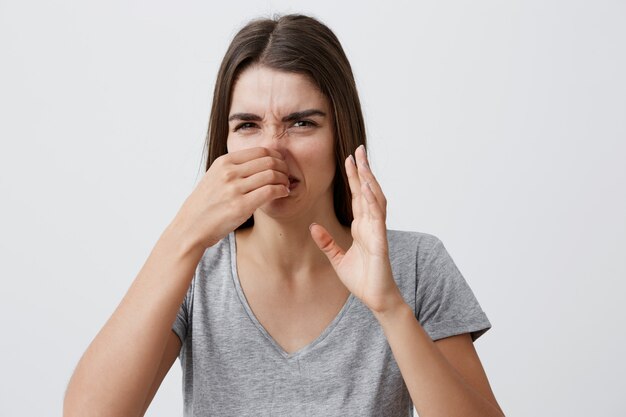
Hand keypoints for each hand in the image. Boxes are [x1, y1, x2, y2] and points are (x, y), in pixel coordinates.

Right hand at [172, 147, 289, 248]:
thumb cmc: (205, 204)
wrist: (191, 227)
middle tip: (287, 176)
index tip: (281, 165)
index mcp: (224, 162)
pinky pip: (270, 192)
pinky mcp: (241, 206)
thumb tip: (261, 161)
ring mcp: (234, 189)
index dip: (276, 156)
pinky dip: (282, 191)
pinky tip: (283, 194)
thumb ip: (234, 168)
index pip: (260, 151)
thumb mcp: (215, 177)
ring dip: (284, 180)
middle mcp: (229, 173)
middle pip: (269, 161)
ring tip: (285, 186)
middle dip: (283, 167)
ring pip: (272, 175)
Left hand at [310, 145, 403, 313]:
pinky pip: (377, 219)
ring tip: (363, 163)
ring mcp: (377, 232)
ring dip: (370, 180)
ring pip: (375, 200)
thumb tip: (312, 226)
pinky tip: (368, 189)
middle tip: (358, 149)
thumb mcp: (337, 258)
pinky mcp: (380, 242)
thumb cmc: (362, 279)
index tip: (348, 159)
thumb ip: (326, 242)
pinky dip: (373, 203)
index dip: (353, 177)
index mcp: (362, 227)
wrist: (376, 299)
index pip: (357, 196)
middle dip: (363, 170)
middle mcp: (371, 225)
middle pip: (367, 192)